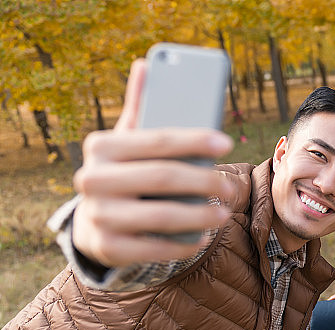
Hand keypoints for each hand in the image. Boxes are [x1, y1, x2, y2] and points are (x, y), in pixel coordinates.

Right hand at [71, 58, 234, 267]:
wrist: (93, 222)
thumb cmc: (124, 173)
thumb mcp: (127, 141)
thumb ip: (140, 108)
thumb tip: (147, 63)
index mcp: (100, 146)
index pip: (157, 140)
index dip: (194, 140)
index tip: (226, 142)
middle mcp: (92, 179)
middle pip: (163, 178)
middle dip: (204, 182)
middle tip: (231, 187)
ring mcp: (97, 215)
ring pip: (160, 215)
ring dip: (199, 216)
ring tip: (224, 213)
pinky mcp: (106, 247)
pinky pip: (153, 248)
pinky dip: (182, 244)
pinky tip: (203, 237)